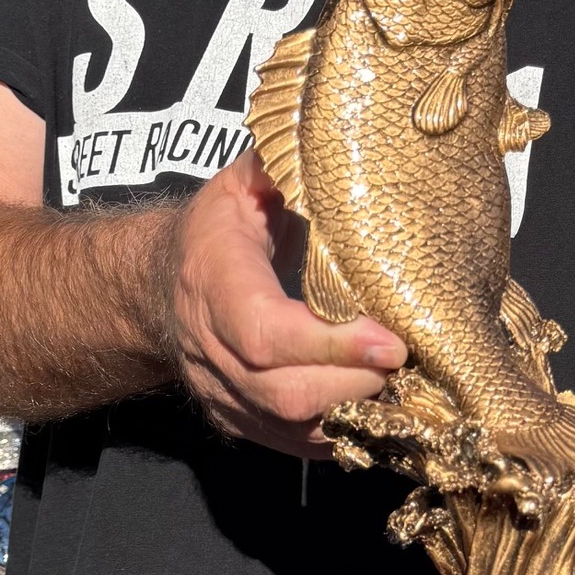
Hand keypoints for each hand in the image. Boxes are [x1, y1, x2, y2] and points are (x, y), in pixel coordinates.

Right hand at [165, 149, 406, 458]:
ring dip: (358, 414)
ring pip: (292, 427)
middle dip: (357, 384)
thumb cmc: (214, 230)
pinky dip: (345, 434)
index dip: (330, 345)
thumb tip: (328, 130)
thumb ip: (278, 165)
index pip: (265, 332)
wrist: (159, 287)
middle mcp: (211, 350)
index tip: (391, 341)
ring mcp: (223, 394)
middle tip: (415, 362)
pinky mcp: (241, 421)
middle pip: (285, 392)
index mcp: (213, 284)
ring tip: (412, 387)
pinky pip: (295, 444)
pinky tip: (386, 412)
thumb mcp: (238, 184)